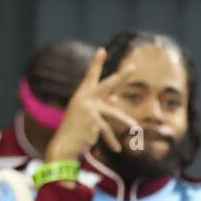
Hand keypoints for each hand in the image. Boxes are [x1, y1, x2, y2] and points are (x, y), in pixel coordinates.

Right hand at [43, 46, 141, 162]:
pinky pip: (107, 131)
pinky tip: (117, 150)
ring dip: (125, 121)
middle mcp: (84, 98)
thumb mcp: (89, 116)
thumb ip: (102, 105)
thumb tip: (115, 98)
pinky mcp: (92, 120)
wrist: (64, 145)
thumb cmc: (77, 131)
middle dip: (121, 77)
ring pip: (113, 114)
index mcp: (82, 95)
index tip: (102, 50)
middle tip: (133, 67)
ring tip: (136, 128)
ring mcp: (88, 108)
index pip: (90, 76)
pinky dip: (112, 141)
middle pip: (107, 85)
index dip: (97, 63)